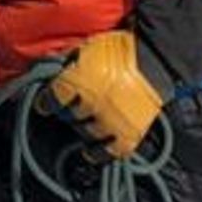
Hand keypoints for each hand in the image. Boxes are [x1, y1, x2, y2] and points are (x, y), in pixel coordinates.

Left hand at [41, 31, 169, 159]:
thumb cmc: (120, 49)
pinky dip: (98, 153)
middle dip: (68, 112)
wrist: (157, 58)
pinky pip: (109, 152)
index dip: (46, 101)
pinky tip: (91, 150)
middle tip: (71, 108)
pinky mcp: (129, 134)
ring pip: (87, 133)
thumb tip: (54, 72)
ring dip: (83, 127)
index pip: (53, 99)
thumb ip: (70, 64)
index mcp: (79, 81)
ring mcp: (110, 121)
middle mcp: (91, 104)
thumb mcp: (88, 49)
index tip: (44, 103)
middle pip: (69, 116)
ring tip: (84, 122)